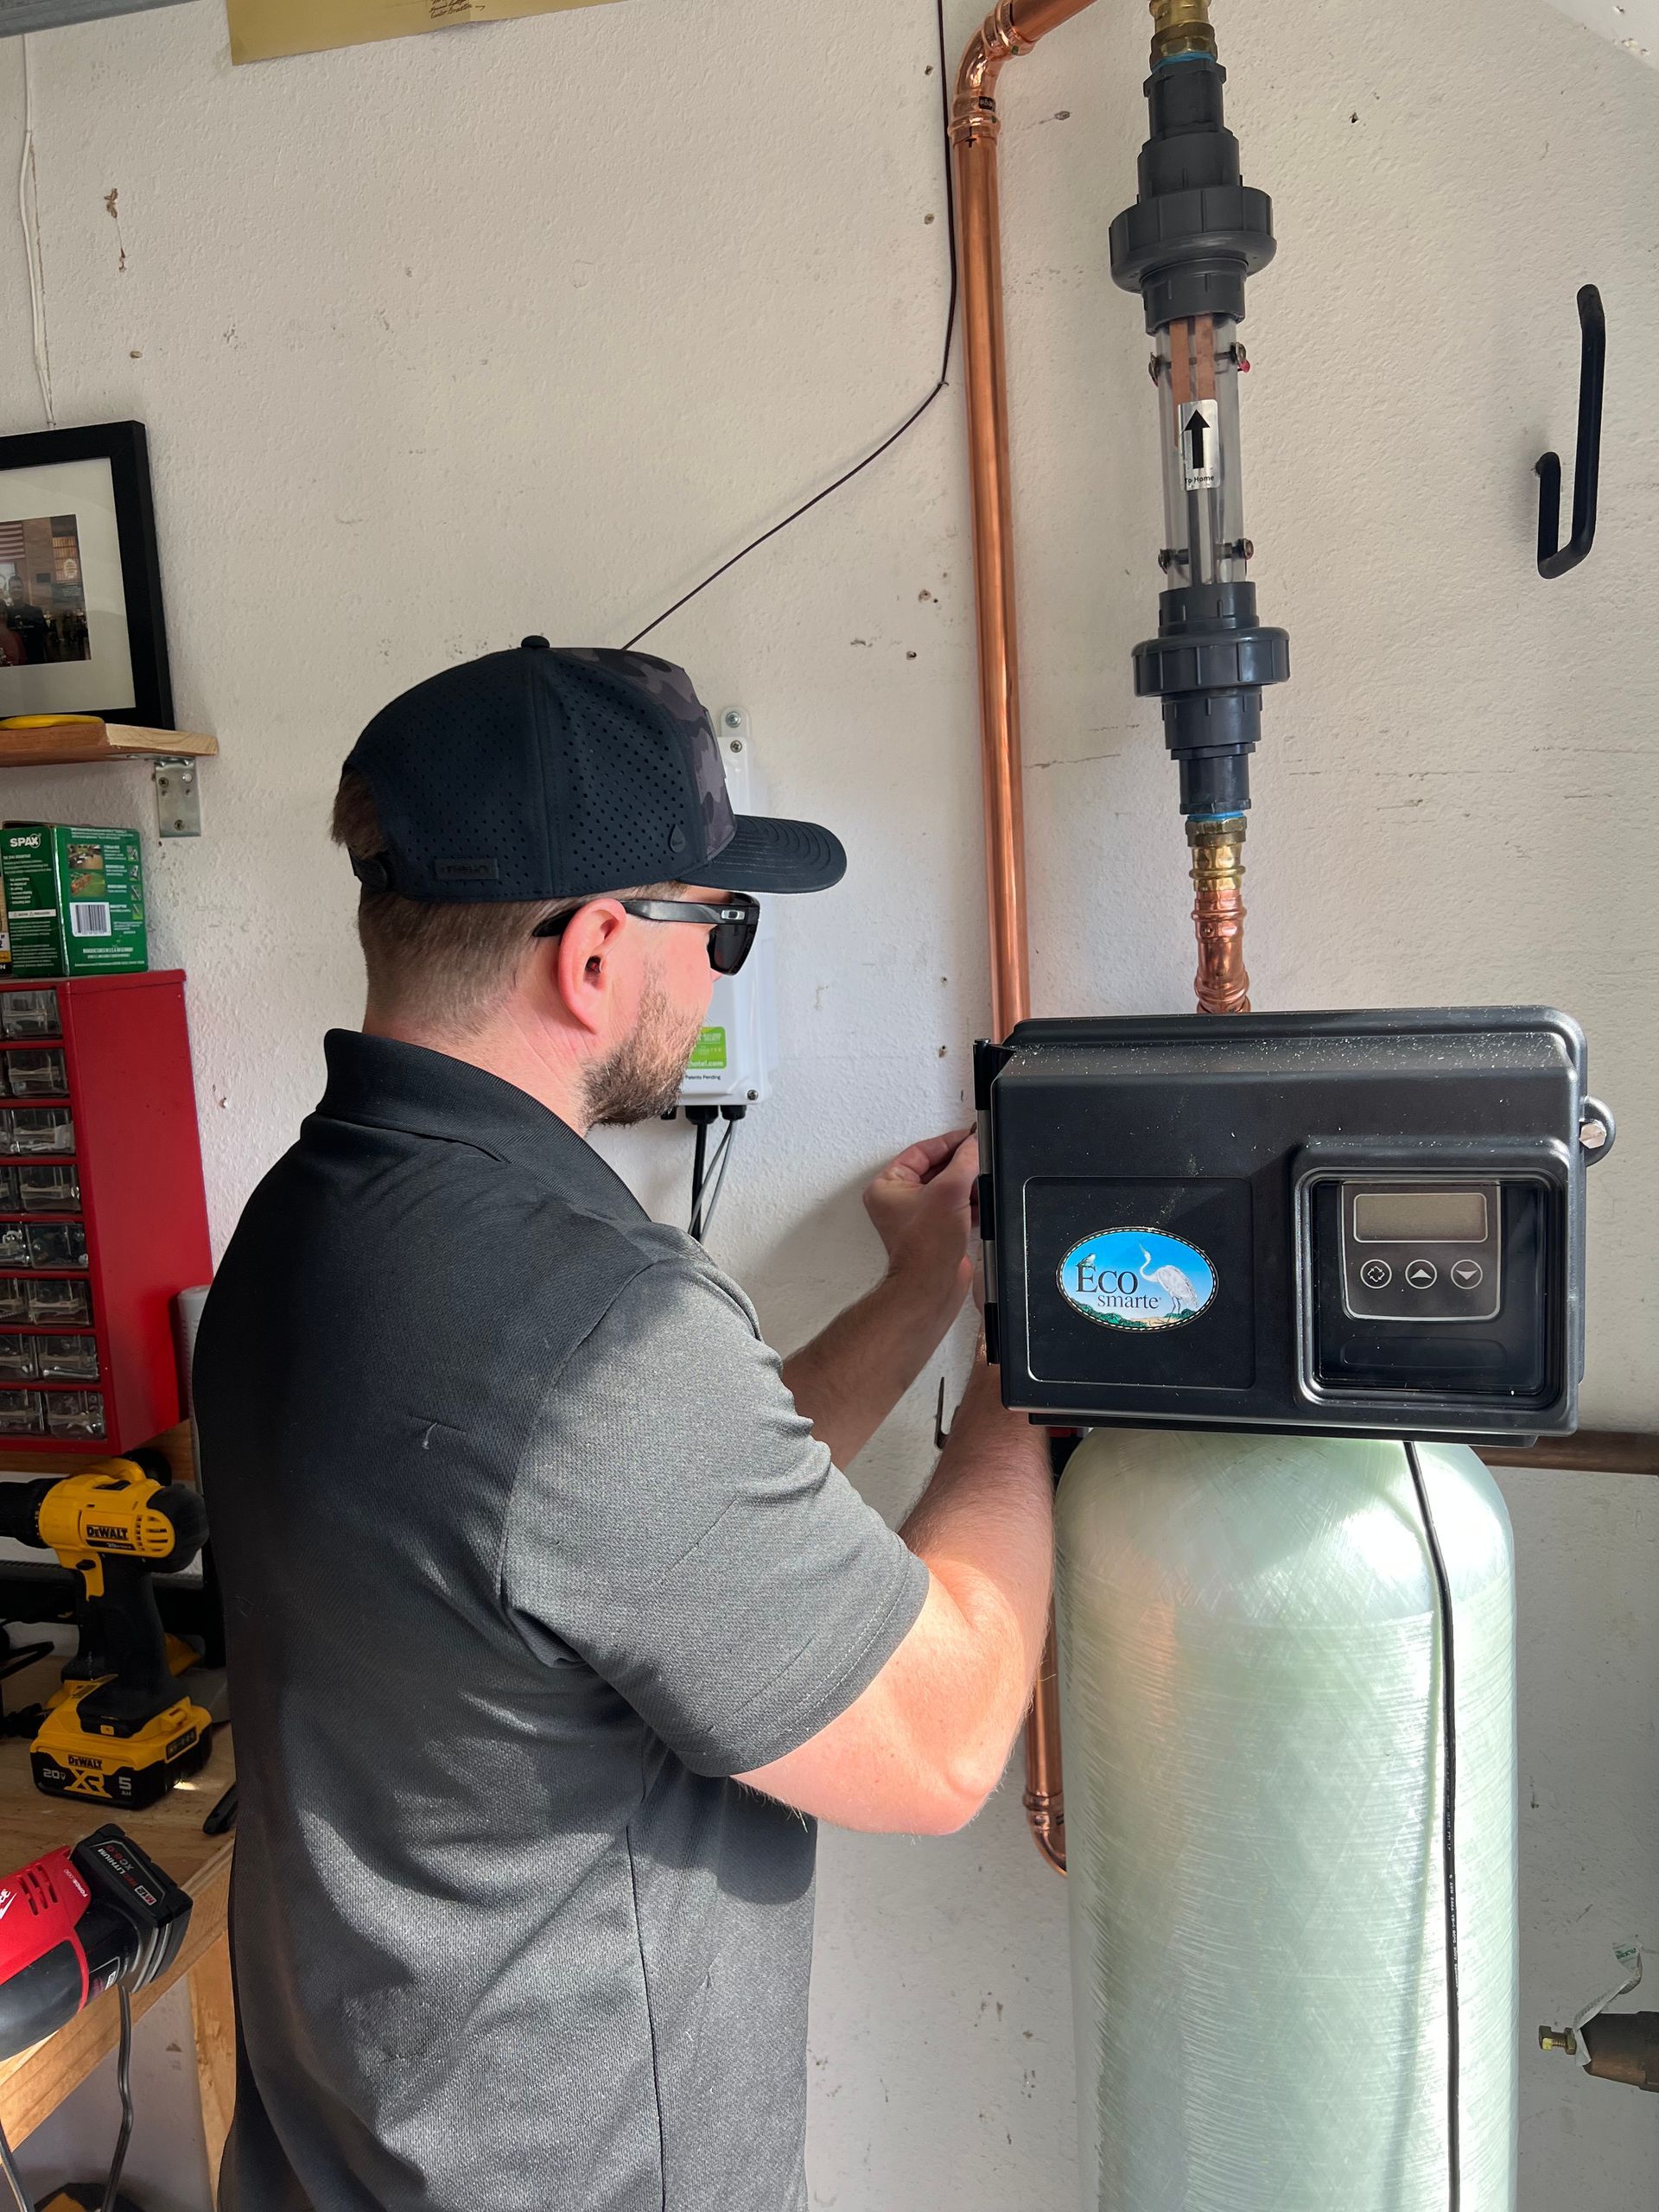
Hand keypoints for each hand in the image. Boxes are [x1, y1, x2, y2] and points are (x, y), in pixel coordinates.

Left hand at [863, 1129, 978, 1319]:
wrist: (933, 1285)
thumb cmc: (926, 1247)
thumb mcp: (949, 1190)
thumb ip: (965, 1161)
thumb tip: (974, 1145)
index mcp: (888, 1186)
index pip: (920, 1151)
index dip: (947, 1142)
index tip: (969, 1137)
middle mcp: (898, 1200)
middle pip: (935, 1168)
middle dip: (960, 1165)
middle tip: (979, 1157)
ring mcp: (917, 1216)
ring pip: (947, 1188)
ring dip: (967, 1185)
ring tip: (981, 1183)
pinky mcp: (935, 1230)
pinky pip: (954, 1206)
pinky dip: (969, 1203)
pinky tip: (981, 1203)